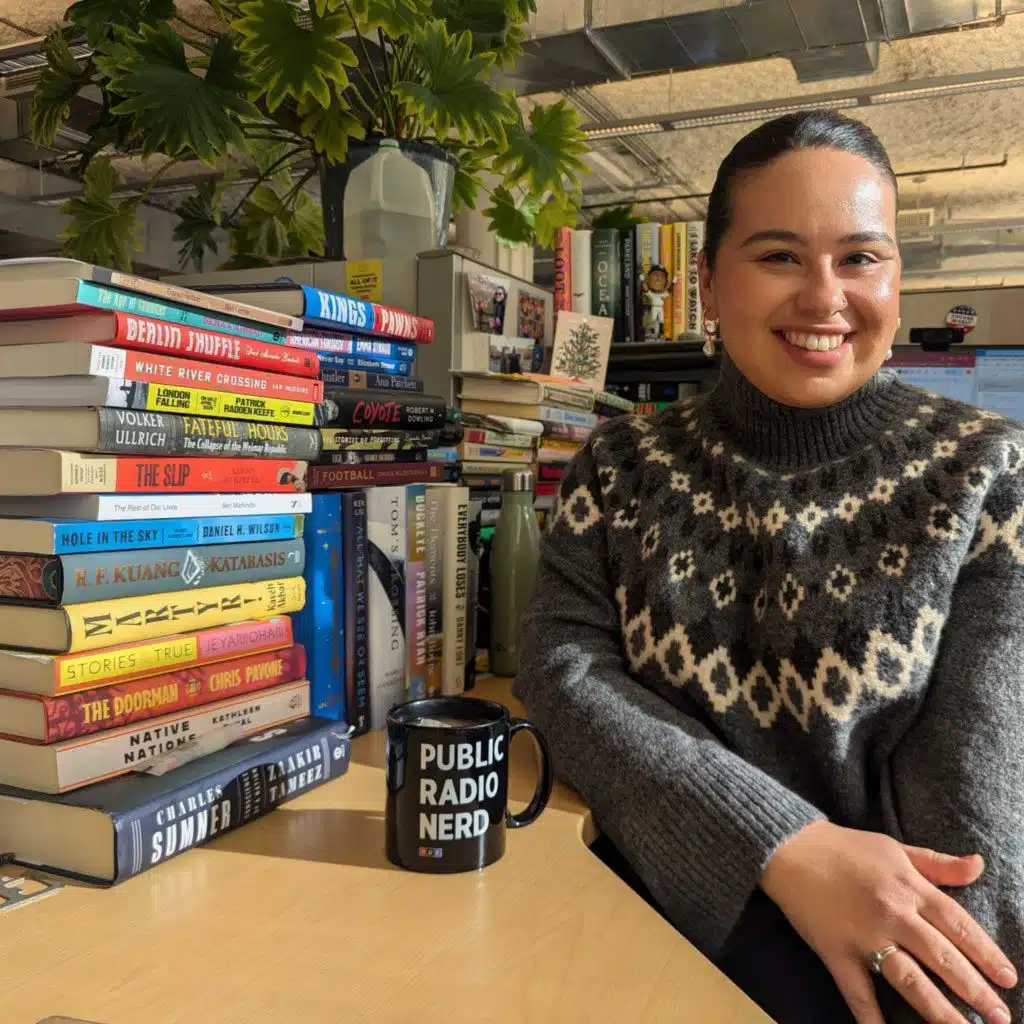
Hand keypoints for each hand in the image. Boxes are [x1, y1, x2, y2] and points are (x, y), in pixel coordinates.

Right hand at [760, 821, 1016, 1023]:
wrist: (790, 847)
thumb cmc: (846, 848)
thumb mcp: (895, 848)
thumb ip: (937, 863)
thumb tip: (979, 865)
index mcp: (909, 887)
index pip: (958, 925)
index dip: (986, 954)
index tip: (1008, 979)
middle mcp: (892, 913)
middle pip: (941, 957)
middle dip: (975, 990)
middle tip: (1000, 1018)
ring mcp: (863, 936)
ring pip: (909, 980)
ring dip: (940, 1011)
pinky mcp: (836, 953)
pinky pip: (858, 992)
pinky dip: (873, 1019)